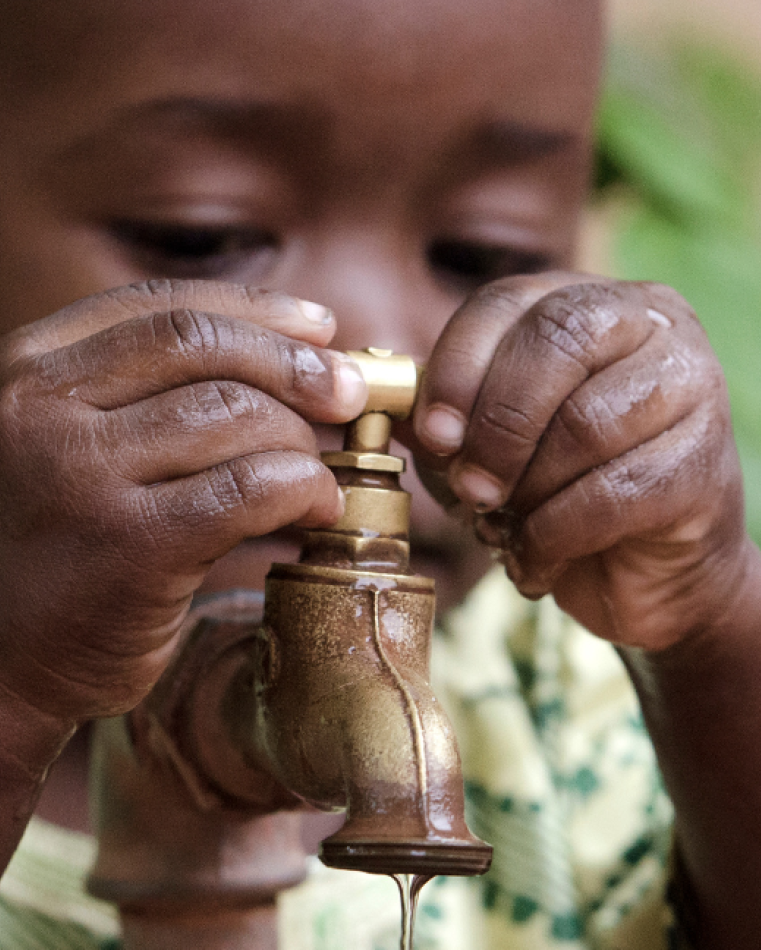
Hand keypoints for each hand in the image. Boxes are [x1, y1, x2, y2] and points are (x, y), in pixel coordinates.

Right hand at [0, 279, 366, 721]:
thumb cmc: (56, 545)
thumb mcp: (68, 440)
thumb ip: (147, 390)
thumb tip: (292, 349)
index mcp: (26, 367)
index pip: (164, 308)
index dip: (258, 311)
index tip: (321, 329)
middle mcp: (39, 407)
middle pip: (203, 347)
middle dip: (296, 365)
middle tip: (349, 394)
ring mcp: (79, 475)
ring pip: (233, 414)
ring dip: (300, 440)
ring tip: (322, 469)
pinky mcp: (129, 546)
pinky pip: (250, 488)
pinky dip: (303, 489)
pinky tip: (318, 509)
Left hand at [410, 273, 748, 650]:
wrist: (641, 568)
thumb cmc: (554, 490)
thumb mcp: (485, 444)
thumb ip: (444, 418)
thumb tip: (391, 407)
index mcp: (584, 304)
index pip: (506, 302)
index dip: (457, 367)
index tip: (434, 436)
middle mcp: (648, 325)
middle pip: (555, 342)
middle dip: (495, 425)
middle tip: (471, 488)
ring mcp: (691, 386)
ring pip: (585, 423)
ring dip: (527, 488)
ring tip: (507, 523)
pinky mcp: (705, 462)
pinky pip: (613, 492)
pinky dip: (557, 532)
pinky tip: (539, 552)